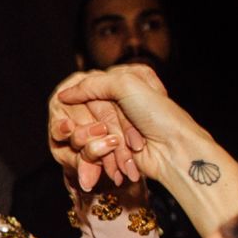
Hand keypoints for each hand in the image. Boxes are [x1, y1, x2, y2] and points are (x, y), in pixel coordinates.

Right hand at [51, 64, 189, 188]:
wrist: (173, 150)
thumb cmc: (158, 115)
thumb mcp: (126, 85)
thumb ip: (92, 84)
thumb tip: (64, 95)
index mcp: (130, 76)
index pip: (92, 85)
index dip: (88, 100)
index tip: (82, 110)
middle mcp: (126, 96)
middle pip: (93, 109)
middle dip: (101, 127)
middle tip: (112, 135)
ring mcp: (122, 121)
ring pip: (94, 130)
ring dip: (105, 144)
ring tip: (125, 149)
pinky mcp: (119, 143)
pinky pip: (100, 147)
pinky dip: (106, 156)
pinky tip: (118, 161)